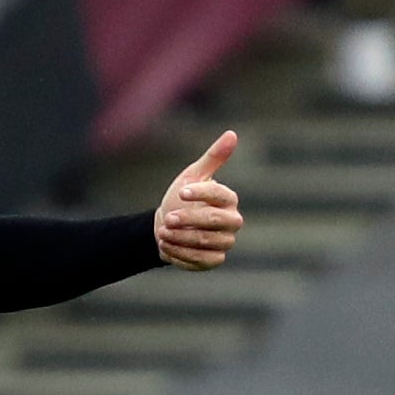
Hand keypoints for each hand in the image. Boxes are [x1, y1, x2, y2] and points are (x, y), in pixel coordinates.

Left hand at [156, 130, 243, 270]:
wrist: (165, 226)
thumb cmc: (181, 199)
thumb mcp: (193, 175)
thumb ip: (213, 158)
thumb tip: (232, 133)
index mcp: (228, 199)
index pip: (219, 194)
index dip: (200, 193)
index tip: (180, 192)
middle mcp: (232, 221)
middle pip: (215, 220)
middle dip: (188, 219)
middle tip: (167, 219)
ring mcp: (225, 242)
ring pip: (206, 242)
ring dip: (180, 237)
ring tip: (162, 232)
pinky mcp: (214, 260)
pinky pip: (200, 260)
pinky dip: (179, 253)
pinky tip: (165, 245)